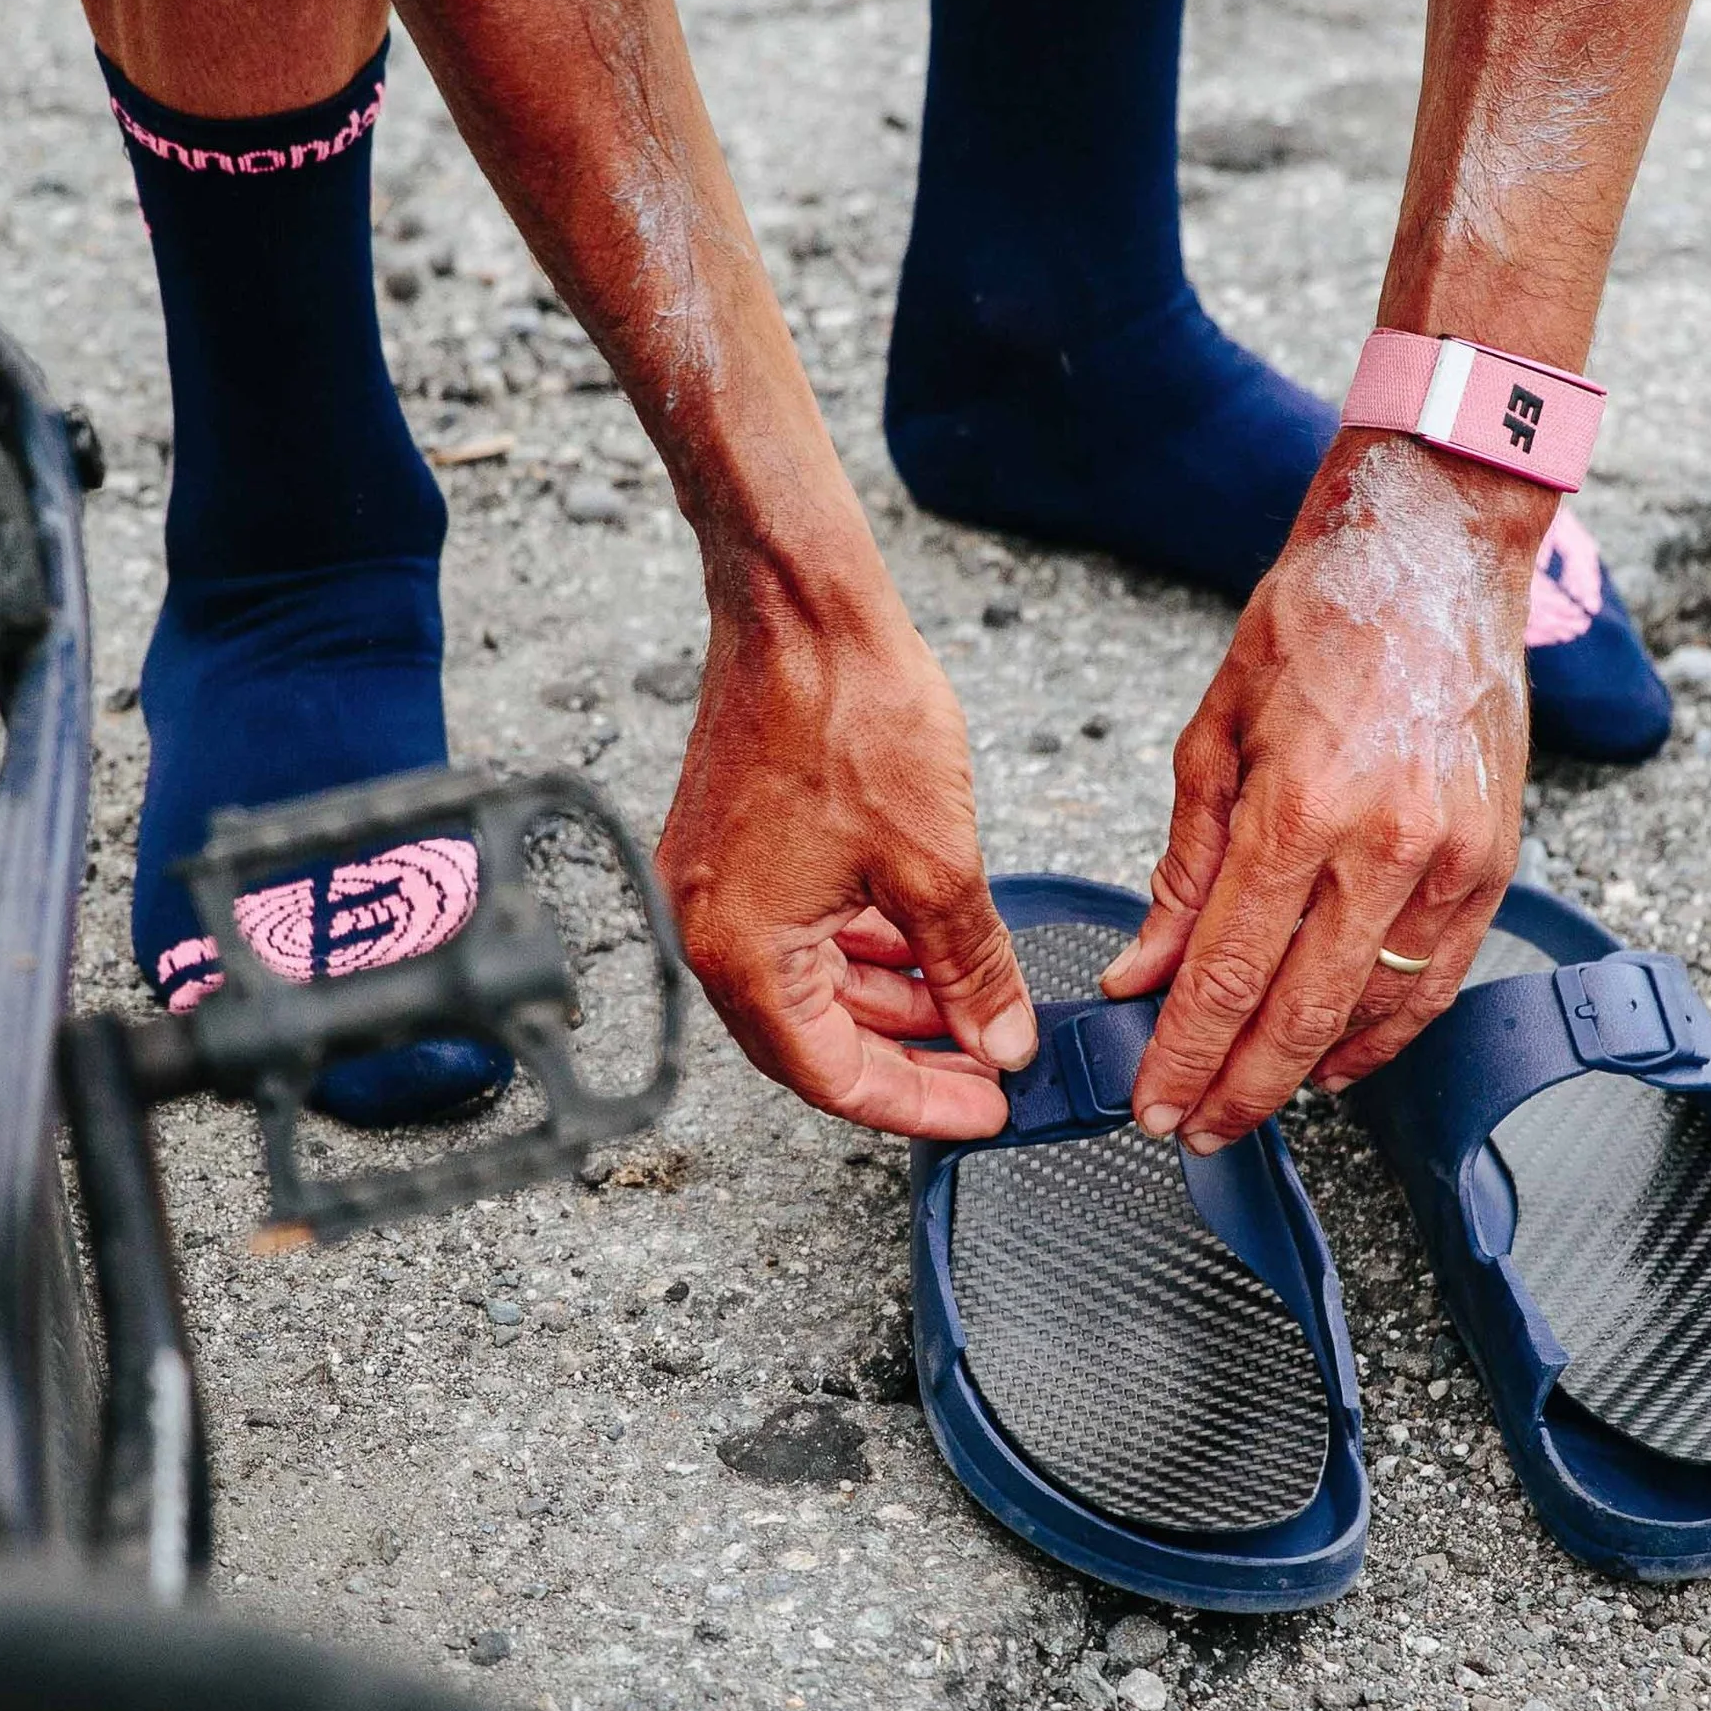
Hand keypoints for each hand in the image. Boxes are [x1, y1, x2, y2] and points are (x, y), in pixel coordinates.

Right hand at [657, 558, 1036, 1136]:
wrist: (800, 602)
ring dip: (890, 1004)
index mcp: (743, 952)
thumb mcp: (938, 863)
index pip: (832, 1076)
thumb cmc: (848, 710)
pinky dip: (864, 949)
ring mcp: (716, 886)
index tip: (987, 1107)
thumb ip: (970, 969)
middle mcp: (710, 928)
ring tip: (971, 1010)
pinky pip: (800, 932)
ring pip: (811, 986)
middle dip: (908, 1061)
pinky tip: (922, 946)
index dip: (920, 1105)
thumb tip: (1000, 1040)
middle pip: (814, 1041)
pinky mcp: (734, 848)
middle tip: (987, 1069)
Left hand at [1102, 434, 1539, 1146]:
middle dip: (1237, 1087)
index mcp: (1301, 805)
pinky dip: (1384, 1032)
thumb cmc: (1315, 623)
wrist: (1434, 552)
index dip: (1186, 1053)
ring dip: (1305, 1071)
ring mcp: (1452, 857)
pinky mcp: (1494, 860)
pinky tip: (1335, 1059)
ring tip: (1247, 1101)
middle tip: (1190, 1129)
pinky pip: (1437, 980)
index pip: (1230, 971)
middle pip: (1301, 1012)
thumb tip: (1144, 974)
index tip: (1152, 1103)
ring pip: (1372, 1010)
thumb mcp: (1214, 735)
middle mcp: (1387, 843)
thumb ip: (1183, 869)